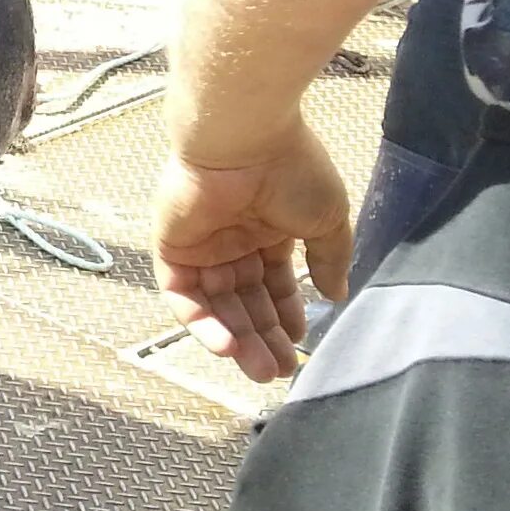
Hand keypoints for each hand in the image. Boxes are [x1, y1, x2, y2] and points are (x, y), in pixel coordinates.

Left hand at [151, 123, 352, 383]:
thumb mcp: (327, 218)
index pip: (275, 283)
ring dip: (237, 339)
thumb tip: (336, 294)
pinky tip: (228, 348)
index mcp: (268, 230)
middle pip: (246, 300)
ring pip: (217, 305)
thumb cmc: (292, 169)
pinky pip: (184, 295)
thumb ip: (330, 258)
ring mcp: (202, 246)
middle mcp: (233, 240)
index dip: (286, 313)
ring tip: (261, 371)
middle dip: (263, 337)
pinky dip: (202, 323)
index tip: (300, 341)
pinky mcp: (173, 248)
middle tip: (280, 371)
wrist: (246, 139)